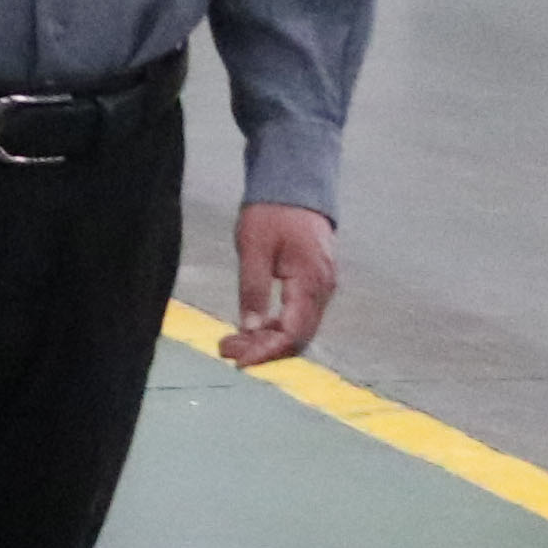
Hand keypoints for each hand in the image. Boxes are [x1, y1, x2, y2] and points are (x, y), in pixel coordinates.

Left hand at [223, 203, 341, 365]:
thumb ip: (253, 287)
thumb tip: (248, 327)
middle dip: (262, 349)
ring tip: (229, 342)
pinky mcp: (314, 284)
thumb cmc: (272, 212)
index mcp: (311, 282)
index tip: (239, 361)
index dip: (266, 351)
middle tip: (224, 349)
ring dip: (265, 340)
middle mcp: (323, 289)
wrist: (294, 186)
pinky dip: (274, 326)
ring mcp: (321, 287)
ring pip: (297, 328)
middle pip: (297, 336)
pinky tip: (249, 327)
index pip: (292, 332)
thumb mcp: (254, 247)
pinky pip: (297, 315)